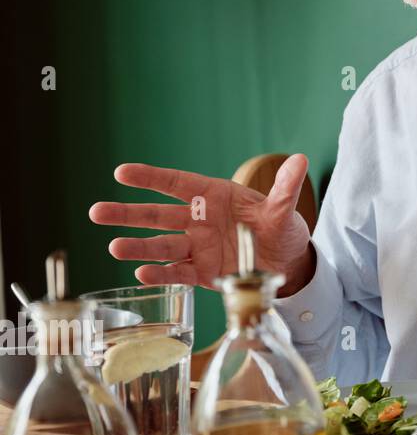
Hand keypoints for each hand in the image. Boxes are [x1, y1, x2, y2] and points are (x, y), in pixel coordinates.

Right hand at [88, 154, 314, 293]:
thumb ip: (286, 187)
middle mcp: (199, 220)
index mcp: (214, 196)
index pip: (177, 183)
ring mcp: (198, 246)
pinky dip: (161, 273)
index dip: (150, 178)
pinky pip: (178, 271)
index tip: (121, 173)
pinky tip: (142, 273)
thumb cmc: (281, 227)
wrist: (288, 262)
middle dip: (128, 213)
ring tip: (114, 247)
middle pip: (158, 215)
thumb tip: (300, 160)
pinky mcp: (203, 272)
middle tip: (97, 212)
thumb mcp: (284, 208)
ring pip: (162, 244)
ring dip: (138, 246)